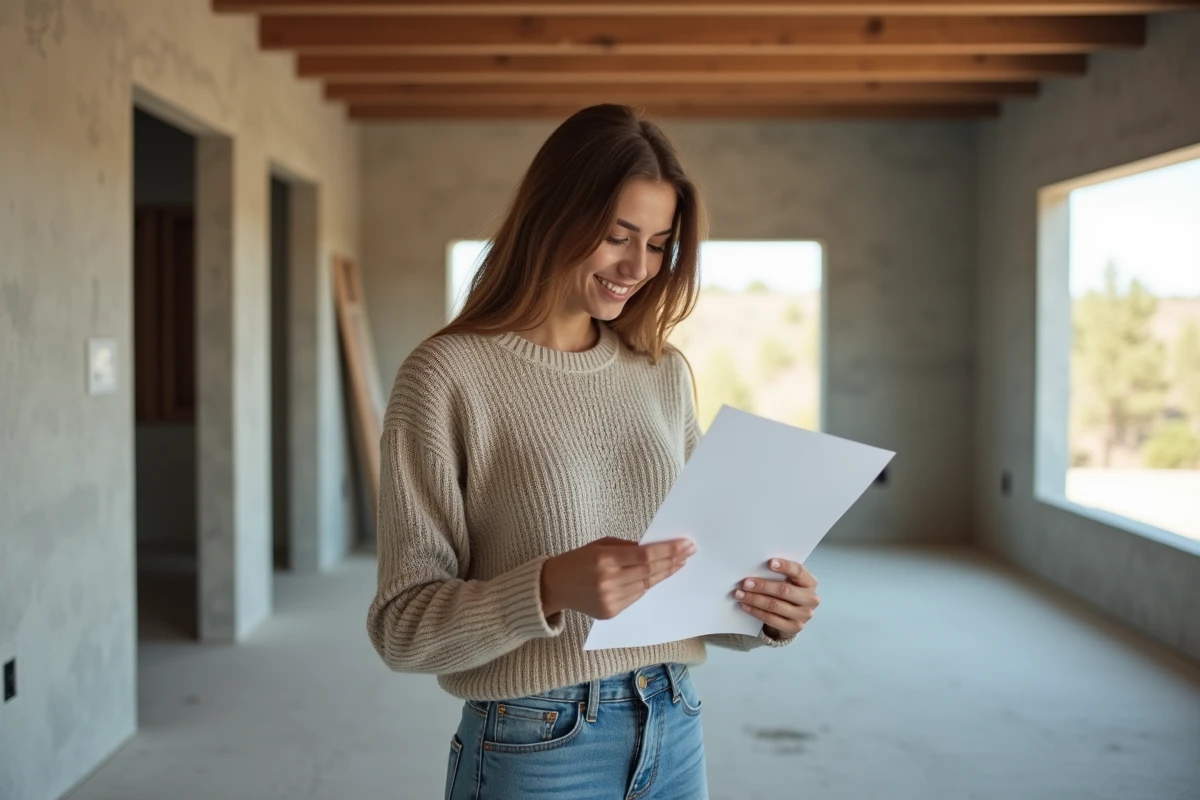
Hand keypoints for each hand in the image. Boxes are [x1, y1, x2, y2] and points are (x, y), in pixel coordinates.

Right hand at [541, 537, 695, 619]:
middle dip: (672, 561)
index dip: (669, 550)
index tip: (686, 544)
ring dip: (664, 574)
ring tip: (678, 563)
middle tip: (689, 552)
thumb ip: (627, 546)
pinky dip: (647, 586)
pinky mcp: (610, 612)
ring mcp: (610, 600)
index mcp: (605, 559)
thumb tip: (655, 549)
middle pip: (649, 572)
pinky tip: (656, 576)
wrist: (553, 586)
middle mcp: (608, 581)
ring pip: (646, 586)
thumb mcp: (600, 544)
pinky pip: (636, 597)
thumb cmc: (577, 560)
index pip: (646, 555)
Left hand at [733, 558, 819, 638]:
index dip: (785, 566)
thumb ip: (780, 574)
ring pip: (775, 605)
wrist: (792, 617)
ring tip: (739, 594)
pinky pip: (770, 619)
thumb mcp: (789, 581)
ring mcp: (803, 615)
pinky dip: (755, 611)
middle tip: (745, 583)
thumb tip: (756, 566)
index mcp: (810, 582)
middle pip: (784, 590)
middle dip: (762, 586)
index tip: (769, 562)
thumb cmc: (787, 592)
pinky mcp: (794, 627)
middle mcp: (811, 599)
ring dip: (754, 599)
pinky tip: (745, 605)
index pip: (799, 572)